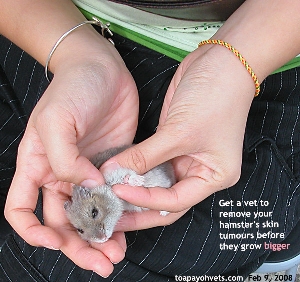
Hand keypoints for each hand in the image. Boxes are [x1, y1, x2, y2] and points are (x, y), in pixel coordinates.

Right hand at [5, 38, 137, 276]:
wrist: (103, 69)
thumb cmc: (73, 88)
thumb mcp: (56, 120)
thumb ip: (64, 159)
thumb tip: (87, 188)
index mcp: (39, 166)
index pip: (23, 210)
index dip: (34, 232)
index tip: (53, 242)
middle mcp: (62, 174)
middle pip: (63, 221)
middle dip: (78, 245)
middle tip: (100, 262)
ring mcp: (89, 171)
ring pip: (91, 214)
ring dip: (102, 235)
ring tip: (117, 253)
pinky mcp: (114, 165)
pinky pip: (115, 196)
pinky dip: (121, 214)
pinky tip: (130, 225)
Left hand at [101, 45, 255, 231]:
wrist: (220, 62)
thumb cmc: (215, 97)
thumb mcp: (179, 131)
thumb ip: (145, 156)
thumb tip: (114, 172)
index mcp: (213, 177)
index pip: (175, 202)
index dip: (146, 201)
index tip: (118, 192)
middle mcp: (199, 172)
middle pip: (165, 201)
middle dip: (138, 209)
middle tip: (110, 216)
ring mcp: (184, 158)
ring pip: (155, 183)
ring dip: (133, 189)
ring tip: (107, 198)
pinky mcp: (170, 143)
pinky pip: (150, 163)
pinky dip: (134, 169)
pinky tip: (115, 175)